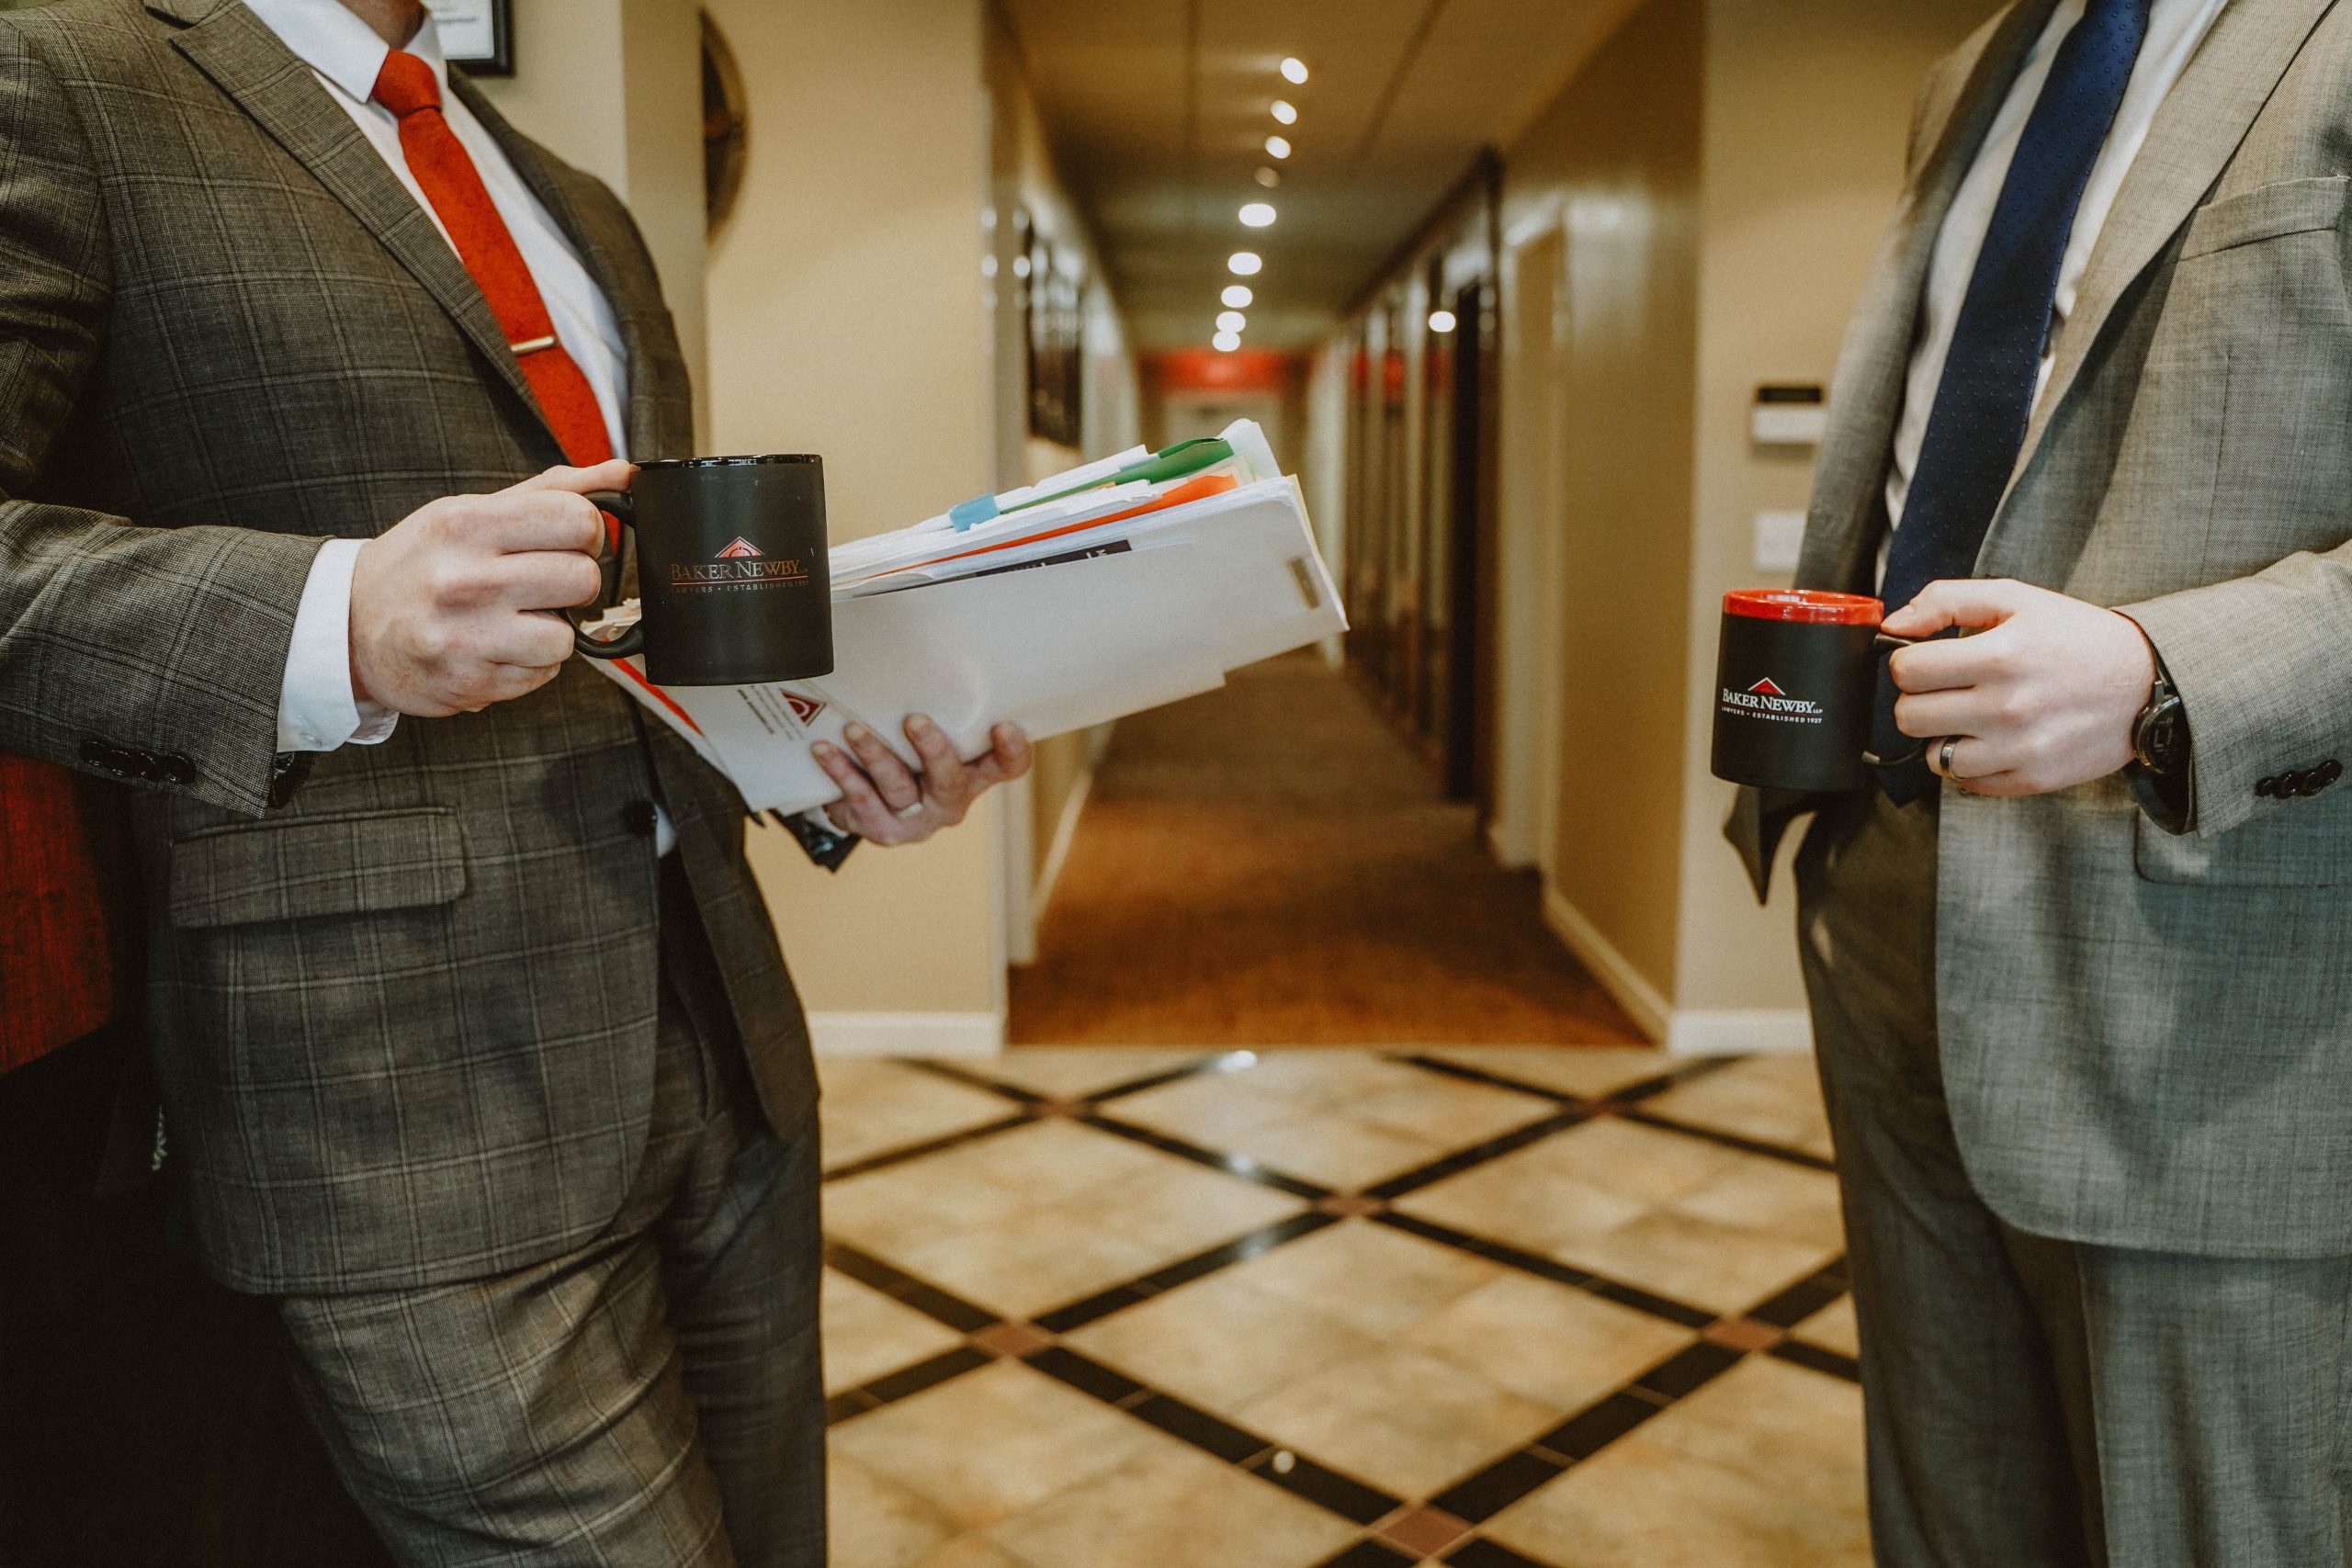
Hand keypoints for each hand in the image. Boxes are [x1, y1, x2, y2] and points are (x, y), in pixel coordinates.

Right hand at [348, 460, 631, 715]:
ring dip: (552, 631)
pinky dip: (530, 664)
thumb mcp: (472, 511)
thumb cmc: (420, 564)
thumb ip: (552, 491)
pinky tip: (495, 647)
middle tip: (541, 584)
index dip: (589, 533)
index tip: (571, 541)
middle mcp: (464, 579)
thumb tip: (623, 473)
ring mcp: (466, 636)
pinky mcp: (470, 683)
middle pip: (583, 579)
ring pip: (567, 636)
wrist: (349, 627)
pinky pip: (544, 674)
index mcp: (466, 524)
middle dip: (573, 583)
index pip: (577, 519)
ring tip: (513, 620)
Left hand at [814, 716, 1031, 845]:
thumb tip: (916, 638)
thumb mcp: (930, 737)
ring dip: (875, 756)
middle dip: (933, 751)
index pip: (1007, 768)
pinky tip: (825, 750)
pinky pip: (861, 802)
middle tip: (914, 720)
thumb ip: (936, 709)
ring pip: (898, 789)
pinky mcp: (882, 829)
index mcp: (974, 775)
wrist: (872, 805)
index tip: (1002, 724)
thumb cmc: (909, 757)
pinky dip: (841, 773)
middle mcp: (950, 801)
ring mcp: (917, 820)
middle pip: (950, 781)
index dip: (1012, 750)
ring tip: (854, 729)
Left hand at [1882, 578, 2154, 796]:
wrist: (2146, 682)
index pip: (1905, 670)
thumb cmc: (2074, 636)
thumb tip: (1893, 624)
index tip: (1927, 659)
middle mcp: (2007, 707)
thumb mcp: (2015, 598)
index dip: (1907, 661)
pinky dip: (1968, 762)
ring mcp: (2019, 748)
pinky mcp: (2031, 778)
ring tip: (1969, 715)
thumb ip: (1945, 601)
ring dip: (1941, 735)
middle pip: (1909, 716)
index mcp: (1999, 655)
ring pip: (1933, 756)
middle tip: (1946, 688)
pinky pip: (1965, 781)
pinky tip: (1990, 738)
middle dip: (1918, 699)